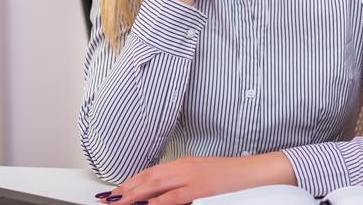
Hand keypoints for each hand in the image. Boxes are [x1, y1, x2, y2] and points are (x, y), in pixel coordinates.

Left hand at [96, 152, 296, 204]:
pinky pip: (173, 197)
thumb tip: (162, 194)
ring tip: (118, 202)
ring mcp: (191, 176)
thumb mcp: (202, 175)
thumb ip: (182, 182)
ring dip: (134, 195)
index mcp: (183, 163)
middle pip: (148, 178)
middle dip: (126, 189)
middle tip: (109, 198)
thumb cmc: (229, 176)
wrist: (253, 171)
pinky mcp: (200, 188)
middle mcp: (183, 167)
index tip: (117, 190)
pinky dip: (157, 202)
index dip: (131, 181)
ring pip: (155, 186)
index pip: (150, 172)